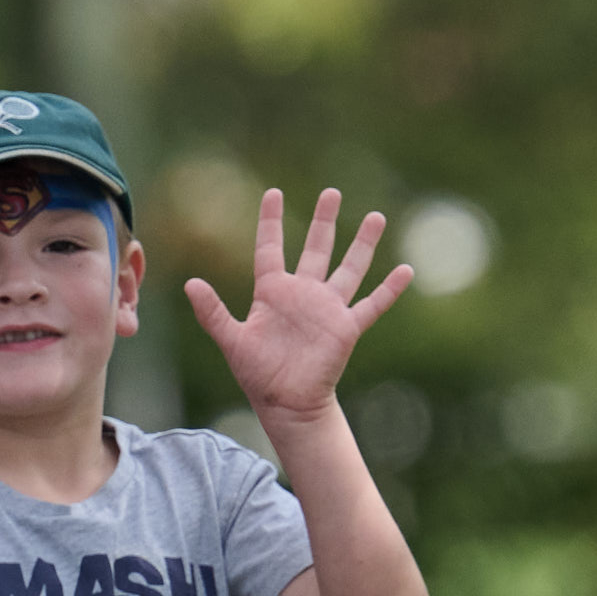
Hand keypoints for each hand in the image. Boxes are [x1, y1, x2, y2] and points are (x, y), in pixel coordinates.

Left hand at [185, 185, 420, 427]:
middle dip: (324, 221)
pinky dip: (389, 289)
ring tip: (376, 217)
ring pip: (349, 268)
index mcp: (273, 292)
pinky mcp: (346, 327)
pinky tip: (406, 270)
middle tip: (332, 192)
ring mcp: (327, 308)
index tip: (273, 193)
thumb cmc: (257, 374)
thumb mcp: (231, 339)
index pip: (270, 247)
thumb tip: (190, 283)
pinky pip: (372, 305)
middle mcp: (303, 294)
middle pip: (316, 248)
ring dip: (362, 244)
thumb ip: (212, 312)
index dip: (271, 220)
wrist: (285, 403)